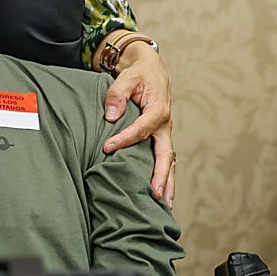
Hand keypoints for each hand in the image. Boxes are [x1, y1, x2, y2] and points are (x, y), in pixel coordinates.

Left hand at [100, 41, 174, 206]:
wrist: (150, 70)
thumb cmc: (138, 74)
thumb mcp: (127, 77)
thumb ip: (117, 94)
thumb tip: (111, 115)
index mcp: (158, 110)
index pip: (141, 129)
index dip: (125, 139)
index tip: (107, 148)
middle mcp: (164, 125)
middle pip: (166, 155)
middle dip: (161, 176)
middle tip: (155, 195)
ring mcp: (164, 134)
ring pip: (169, 163)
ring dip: (167, 184)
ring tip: (165, 206)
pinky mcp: (159, 139)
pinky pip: (164, 161)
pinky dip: (164, 178)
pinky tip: (161, 196)